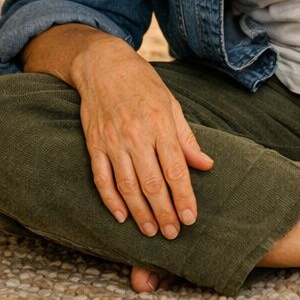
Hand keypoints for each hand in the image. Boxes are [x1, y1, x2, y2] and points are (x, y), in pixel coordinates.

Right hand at [74, 47, 213, 239]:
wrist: (103, 65)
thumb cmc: (143, 84)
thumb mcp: (171, 105)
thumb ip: (186, 139)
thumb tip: (206, 165)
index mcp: (160, 124)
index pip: (175, 169)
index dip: (184, 197)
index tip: (191, 218)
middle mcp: (136, 135)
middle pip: (152, 183)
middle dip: (164, 212)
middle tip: (173, 234)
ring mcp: (112, 141)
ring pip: (127, 186)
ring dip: (140, 213)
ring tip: (152, 231)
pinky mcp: (94, 144)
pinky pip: (102, 179)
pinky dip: (110, 200)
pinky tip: (121, 216)